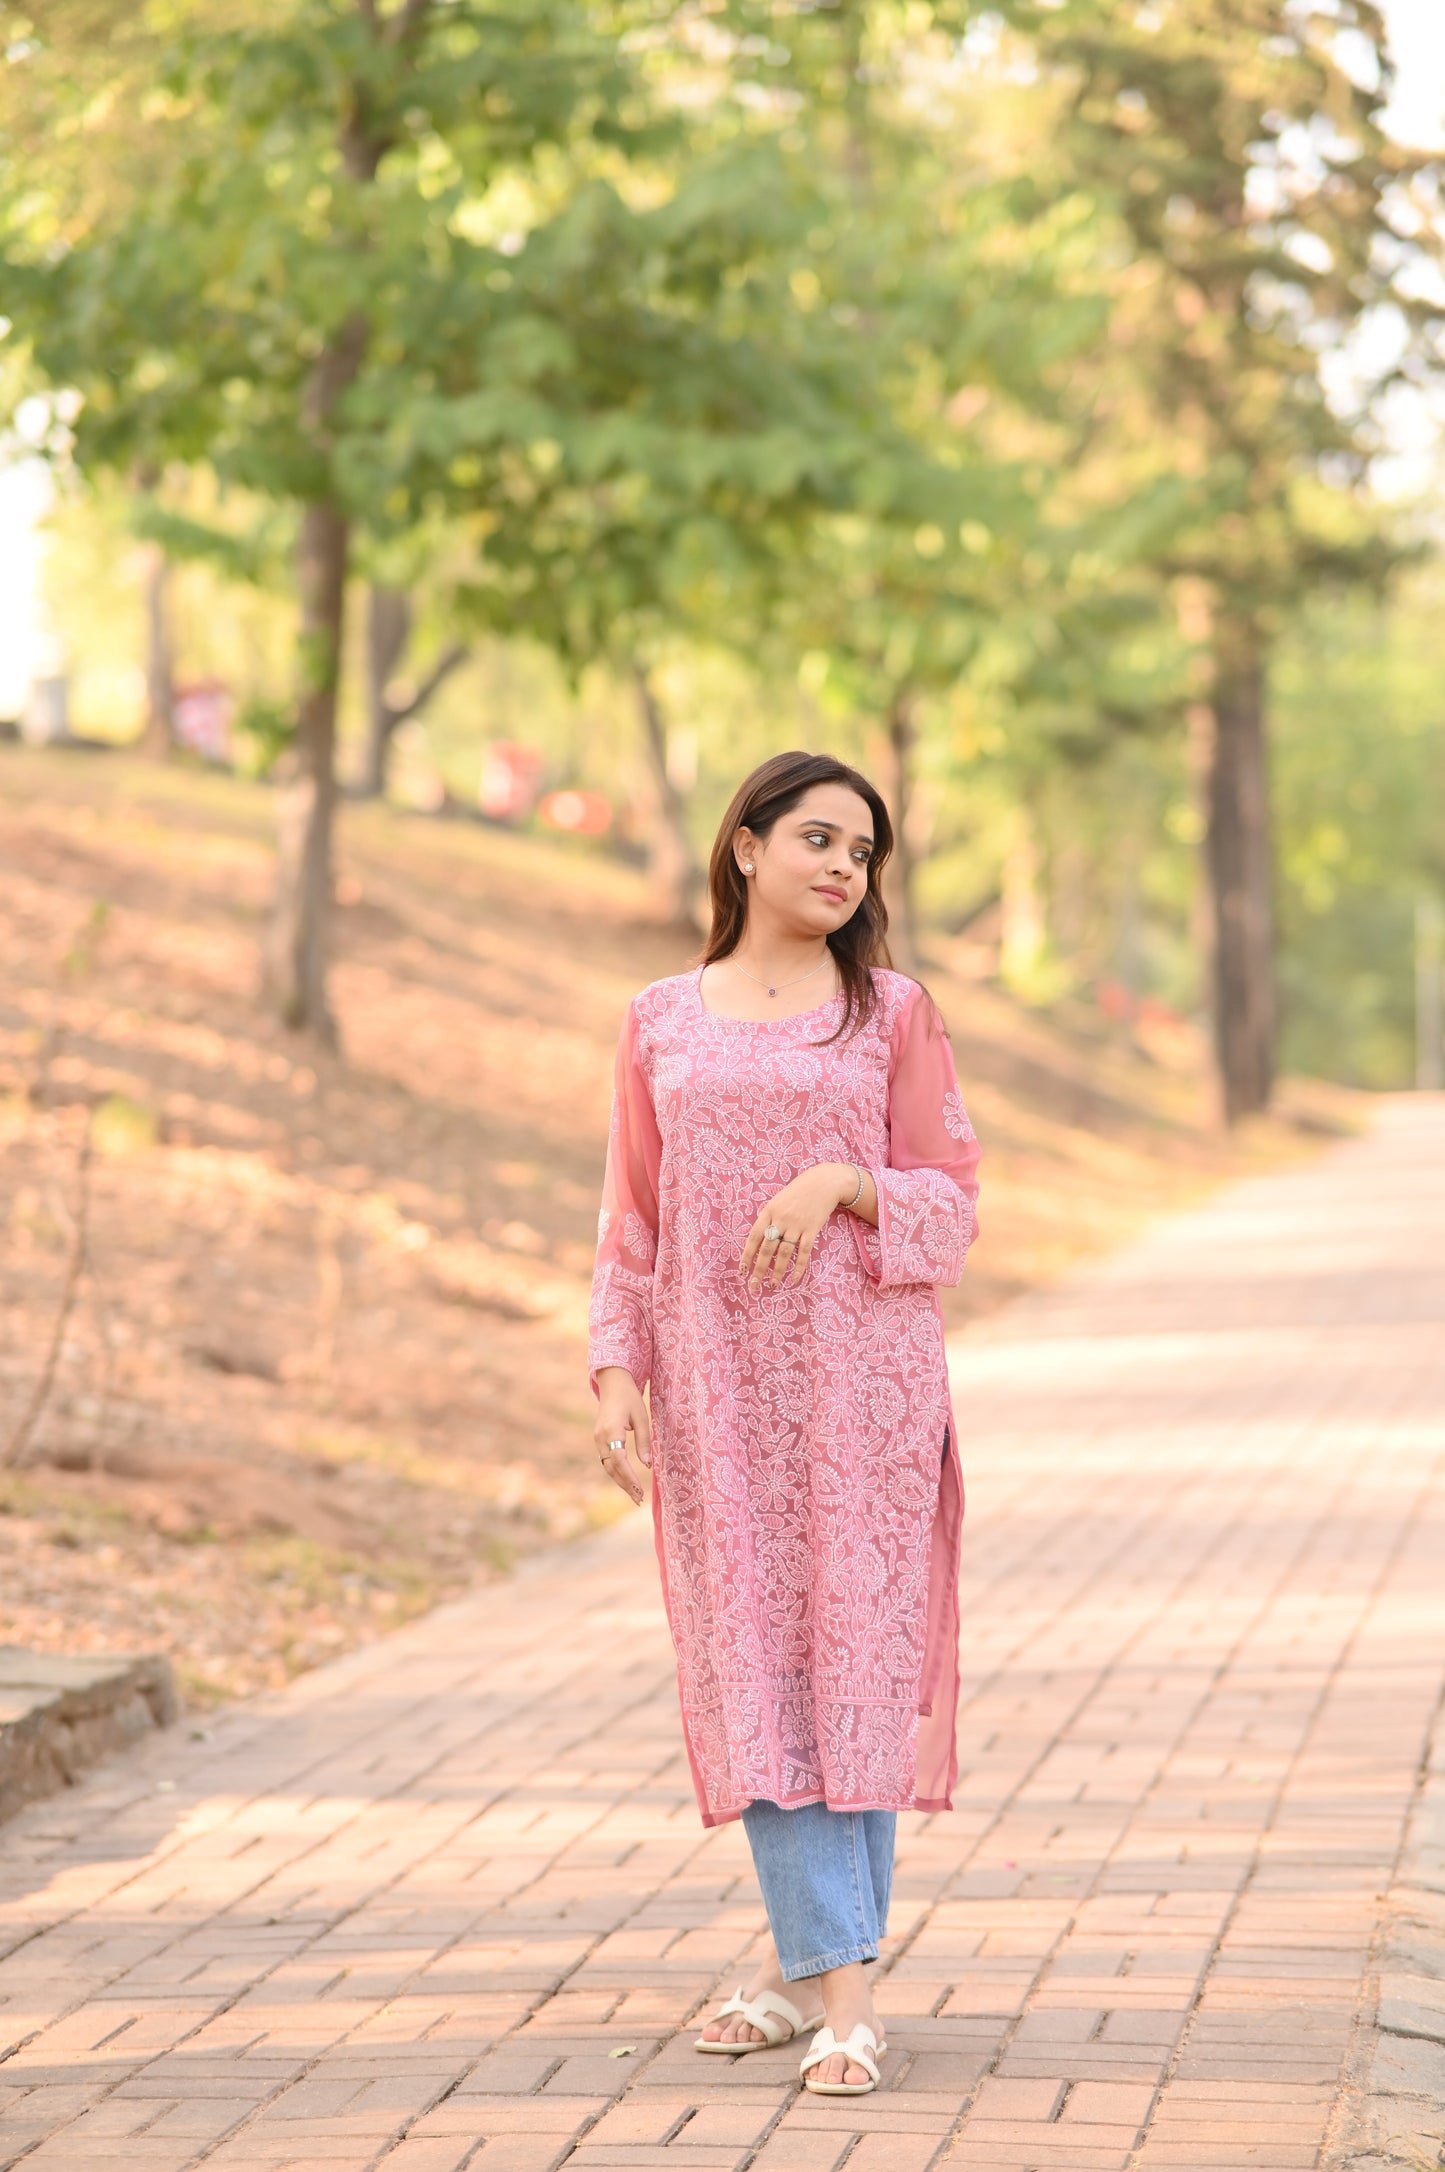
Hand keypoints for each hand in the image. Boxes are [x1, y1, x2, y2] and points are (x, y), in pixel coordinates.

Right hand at [593, 1366, 650, 1504]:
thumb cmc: (630, 1398)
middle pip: (611, 1468)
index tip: (640, 1490)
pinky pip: (607, 1460)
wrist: (612, 1383)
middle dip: (625, 1485)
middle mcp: (600, 1437)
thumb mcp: (642, 1417)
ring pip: (608, 1466)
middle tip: (639, 1499)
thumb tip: (648, 1465)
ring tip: (635, 1495)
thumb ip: (644, 1441)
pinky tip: (627, 1481)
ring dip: (620, 1481)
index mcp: (611, 1430)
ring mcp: (597, 1439)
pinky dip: (617, 1472)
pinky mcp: (599, 1439)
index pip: (619, 1460)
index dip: (629, 1477)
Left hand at [741, 1162, 854, 1293]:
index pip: (753, 1237)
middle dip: (759, 1269)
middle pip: (767, 1248)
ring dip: (777, 1271)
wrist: (823, 1182)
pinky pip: (804, 1252)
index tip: (742, 1270)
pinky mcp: (812, 1229)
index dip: (747, 1254)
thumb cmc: (798, 1192)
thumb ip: (768, 1219)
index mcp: (769, 1211)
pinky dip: (799, 1267)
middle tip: (754, 1286)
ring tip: (772, 1286)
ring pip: (784, 1253)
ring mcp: (797, 1225)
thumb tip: (759, 1241)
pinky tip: (794, 1279)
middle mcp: (781, 1219)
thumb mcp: (777, 1200)